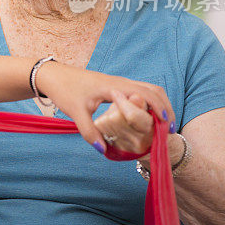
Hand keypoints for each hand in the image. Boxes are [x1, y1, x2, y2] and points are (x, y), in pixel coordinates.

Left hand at [34, 62, 173, 151]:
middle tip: (171, 129)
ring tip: (163, 124)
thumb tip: (103, 150)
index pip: (147, 95)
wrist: (53, 75)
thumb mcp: (76, 112)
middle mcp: (120, 81)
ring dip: (158, 103)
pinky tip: (147, 116)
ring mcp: (118, 82)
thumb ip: (89, 132)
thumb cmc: (64, 91)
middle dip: (166, 107)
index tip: (167, 128)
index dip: (161, 110)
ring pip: (147, 88)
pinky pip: (139, 90)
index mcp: (114, 87)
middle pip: (153, 90)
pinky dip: (148, 101)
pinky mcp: (114, 85)